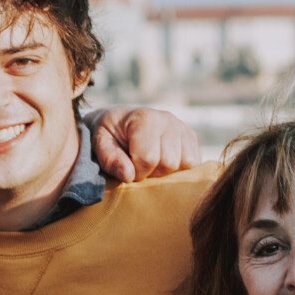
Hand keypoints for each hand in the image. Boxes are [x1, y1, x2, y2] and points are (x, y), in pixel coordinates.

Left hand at [91, 107, 207, 180]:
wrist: (119, 121)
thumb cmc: (108, 134)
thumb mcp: (99, 144)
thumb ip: (110, 159)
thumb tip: (128, 175)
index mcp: (145, 118)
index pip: (148, 158)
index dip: (136, 172)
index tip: (126, 167)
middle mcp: (168, 120)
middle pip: (169, 163)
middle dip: (152, 172)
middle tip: (138, 166)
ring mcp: (182, 127)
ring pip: (185, 164)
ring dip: (166, 172)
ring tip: (151, 163)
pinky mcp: (191, 137)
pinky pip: (195, 163)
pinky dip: (179, 169)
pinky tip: (163, 163)